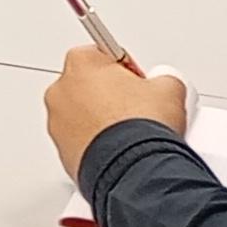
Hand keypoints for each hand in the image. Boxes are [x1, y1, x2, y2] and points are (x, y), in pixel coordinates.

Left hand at [43, 43, 189, 185]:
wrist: (133, 170)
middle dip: (113, 97)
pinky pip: (81, 142)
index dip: (129, 72)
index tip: (141, 84)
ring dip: (103, 122)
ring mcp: (57, 123)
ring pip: (83, 115)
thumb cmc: (141, 127)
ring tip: (131, 134)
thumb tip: (165, 84)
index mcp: (81, 62)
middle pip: (91, 86)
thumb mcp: (169, 87)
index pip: (106, 56)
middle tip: (138, 111)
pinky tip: (120, 150)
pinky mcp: (61, 151)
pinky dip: (97, 145)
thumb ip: (162, 77)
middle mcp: (61, 90)